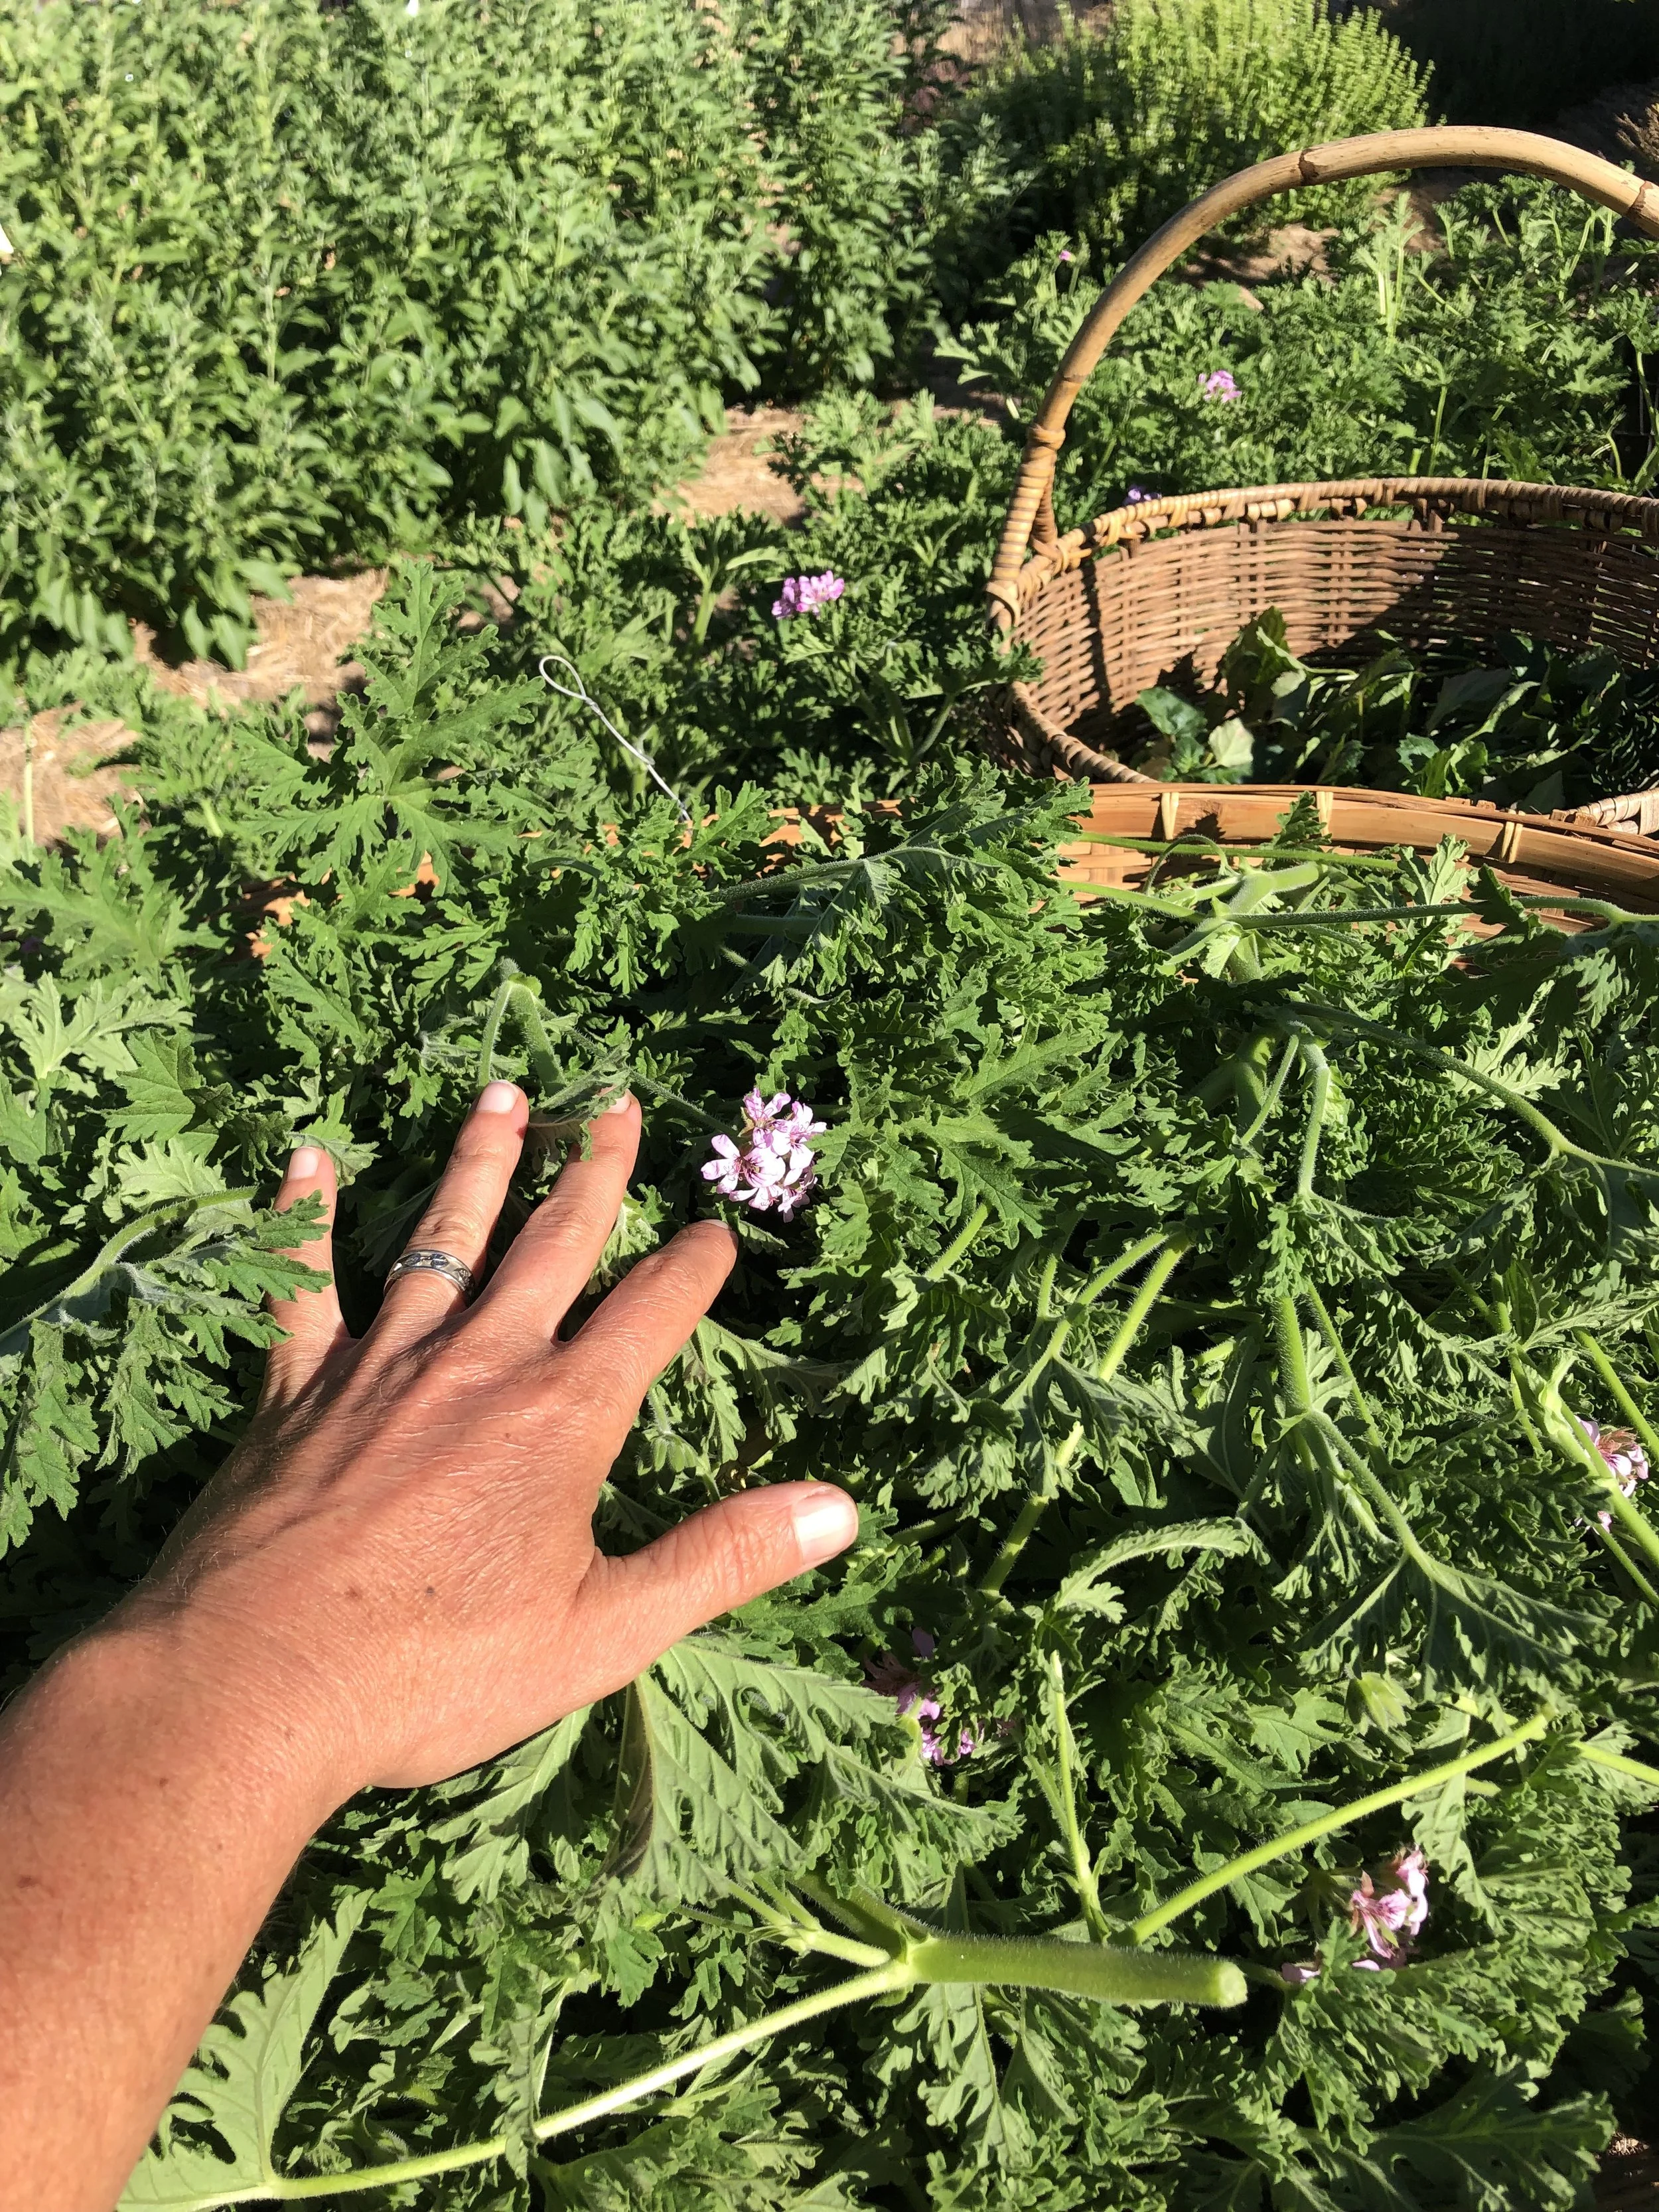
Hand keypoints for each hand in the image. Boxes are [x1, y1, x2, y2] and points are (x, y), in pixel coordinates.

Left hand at [122, 1081, 858, 1806]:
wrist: (259, 1681)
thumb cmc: (439, 1670)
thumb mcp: (605, 1631)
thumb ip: (722, 1559)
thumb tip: (840, 1510)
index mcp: (563, 1417)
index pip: (650, 1314)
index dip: (691, 1267)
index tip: (716, 1227)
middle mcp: (479, 1365)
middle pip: (551, 1244)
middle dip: (591, 1171)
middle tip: (614, 1104)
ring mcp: (382, 1365)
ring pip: (441, 1237)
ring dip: (477, 1163)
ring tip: (502, 1095)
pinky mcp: (295, 1388)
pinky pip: (302, 1282)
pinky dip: (305, 1218)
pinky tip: (307, 1160)